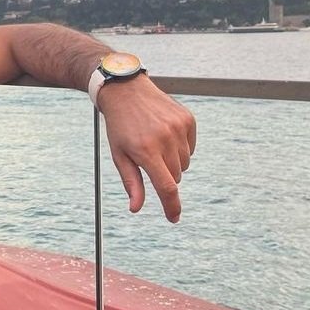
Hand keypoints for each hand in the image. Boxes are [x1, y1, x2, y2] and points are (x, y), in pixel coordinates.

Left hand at [96, 74, 195, 222]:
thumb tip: (135, 208)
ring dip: (172, 161)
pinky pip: (191, 147)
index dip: (171, 206)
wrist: (126, 91)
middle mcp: (165, 139)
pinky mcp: (188, 120)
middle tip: (147, 158)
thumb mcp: (119, 155)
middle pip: (175, 176)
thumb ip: (131, 183)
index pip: (166, 187)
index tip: (174, 218)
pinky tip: (164, 133)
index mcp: (146, 150)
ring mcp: (178, 128)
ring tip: (154, 142)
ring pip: (184, 163)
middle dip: (164, 175)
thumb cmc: (120, 127)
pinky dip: (180, 147)